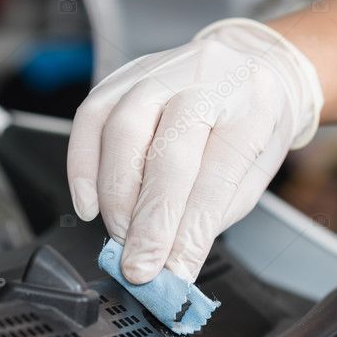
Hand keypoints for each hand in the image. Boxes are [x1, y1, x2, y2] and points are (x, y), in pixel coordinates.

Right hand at [67, 18, 323, 283]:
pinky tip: (90, 203)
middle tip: (139, 264)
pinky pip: (90, 117)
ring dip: (115, 196)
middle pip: (167, 150)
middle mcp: (205, 77)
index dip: (189, 231)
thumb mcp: (253, 172)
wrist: (250, 64)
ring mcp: (160, 70)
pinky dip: (82, 166)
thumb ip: (209, 215)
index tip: (172, 273)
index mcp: (251, 104)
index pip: (216, 175)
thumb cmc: (252, 122)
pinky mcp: (123, 74)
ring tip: (121, 235)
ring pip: (121, 130)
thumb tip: (169, 262)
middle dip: (148, 219)